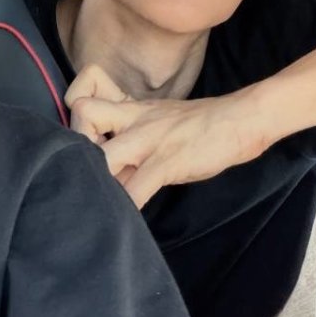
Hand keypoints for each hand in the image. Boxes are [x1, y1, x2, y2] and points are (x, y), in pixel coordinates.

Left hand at [66, 64, 271, 207]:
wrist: (241, 119)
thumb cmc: (201, 124)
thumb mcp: (159, 117)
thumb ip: (133, 132)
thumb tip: (112, 162)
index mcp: (131, 109)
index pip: (84, 97)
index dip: (74, 120)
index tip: (79, 145)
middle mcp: (134, 119)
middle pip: (83, 116)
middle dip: (76, 148)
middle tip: (86, 173)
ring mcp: (150, 140)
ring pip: (104, 156)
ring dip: (98, 181)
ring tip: (101, 200)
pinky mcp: (167, 162)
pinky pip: (137, 188)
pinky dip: (127, 207)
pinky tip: (126, 220)